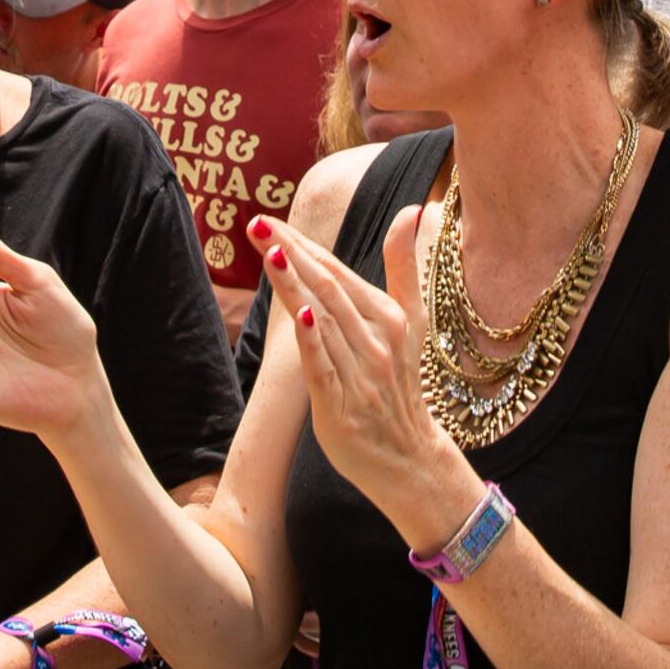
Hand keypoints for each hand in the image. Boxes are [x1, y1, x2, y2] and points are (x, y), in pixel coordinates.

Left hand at [256, 207, 473, 544]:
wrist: (409, 458)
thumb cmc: (401, 384)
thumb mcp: (412, 322)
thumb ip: (405, 265)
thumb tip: (413, 210)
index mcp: (389, 316)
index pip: (337, 271)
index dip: (303, 244)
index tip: (268, 219)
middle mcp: (376, 340)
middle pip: (328, 288)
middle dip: (291, 253)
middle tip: (257, 224)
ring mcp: (361, 374)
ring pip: (324, 321)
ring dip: (296, 285)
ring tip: (270, 251)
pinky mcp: (342, 407)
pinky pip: (325, 368)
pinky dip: (314, 342)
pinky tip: (301, 317)